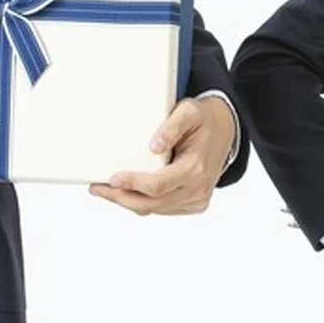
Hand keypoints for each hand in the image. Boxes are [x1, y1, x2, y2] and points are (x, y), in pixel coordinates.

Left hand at [88, 96, 235, 216]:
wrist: (224, 132)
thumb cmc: (203, 121)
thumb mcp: (189, 112)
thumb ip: (172, 127)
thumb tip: (154, 146)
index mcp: (195, 170)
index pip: (157, 186)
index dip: (133, 184)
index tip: (112, 178)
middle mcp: (197, 190)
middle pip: (152, 204)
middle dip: (121, 198)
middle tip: (99, 188)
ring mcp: (196, 200)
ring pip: (154, 209)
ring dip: (128, 201)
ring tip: (107, 190)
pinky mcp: (193, 204)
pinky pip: (161, 208)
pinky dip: (142, 202)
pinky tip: (127, 192)